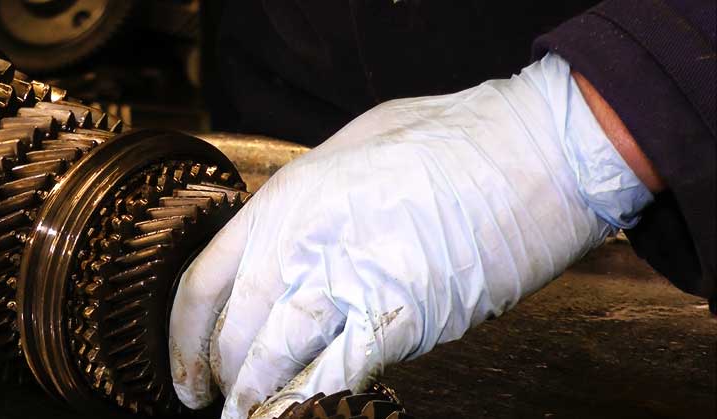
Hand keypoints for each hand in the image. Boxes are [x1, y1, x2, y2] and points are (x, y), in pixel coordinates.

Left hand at [169, 53, 652, 417]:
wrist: (538, 149)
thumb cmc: (455, 137)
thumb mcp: (354, 145)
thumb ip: (313, 198)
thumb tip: (289, 234)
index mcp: (286, 197)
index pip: (204, 281)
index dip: (185, 336)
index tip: (187, 368)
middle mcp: (304, 242)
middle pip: (236, 330)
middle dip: (224, 376)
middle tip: (223, 401)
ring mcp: (350, 280)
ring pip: (276, 359)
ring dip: (257, 399)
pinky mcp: (401, 317)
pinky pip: (338, 375)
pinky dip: (311, 402)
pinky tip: (299, 414)